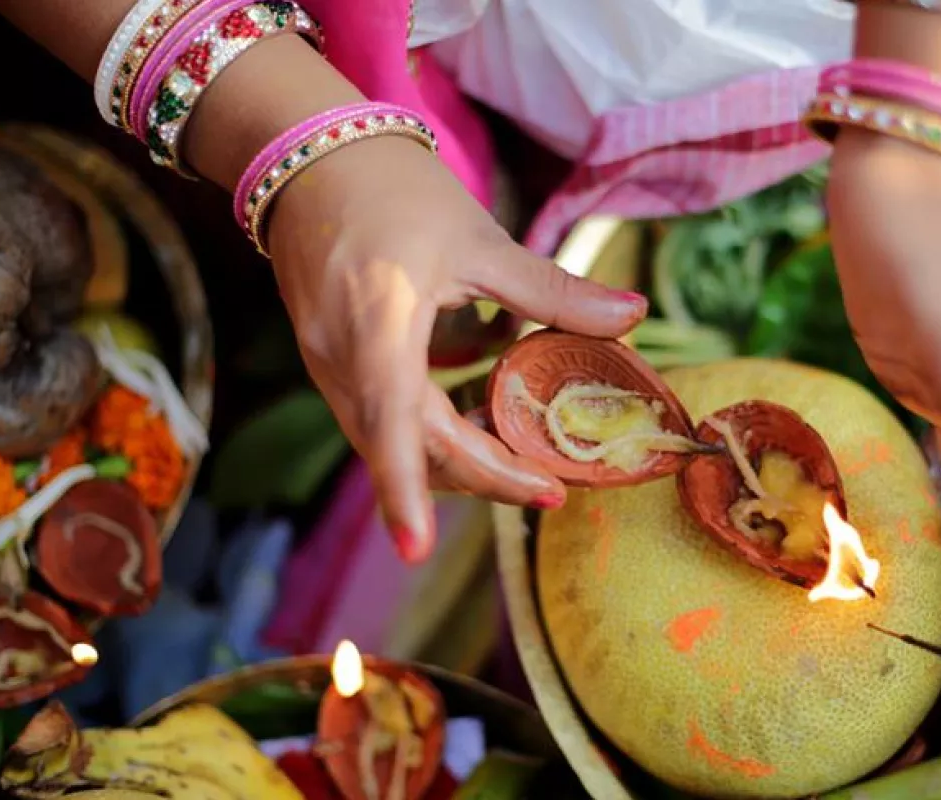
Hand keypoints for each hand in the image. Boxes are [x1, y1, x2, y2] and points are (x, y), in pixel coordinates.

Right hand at [265, 136, 647, 561]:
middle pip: (408, 446)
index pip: (391, 423)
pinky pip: (382, 415)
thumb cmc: (393, 188)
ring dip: (459, 452)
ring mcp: (327, 363)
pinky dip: (434, 423)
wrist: (308, 156)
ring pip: (393, 439)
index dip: (404, 491)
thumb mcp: (479, 238)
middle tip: (552, 488)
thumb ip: (552, 291)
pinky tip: (481, 397)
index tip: (417, 553)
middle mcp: (341, 357)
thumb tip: (633, 317)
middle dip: (482, 474)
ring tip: (526, 448)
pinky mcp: (329, 360)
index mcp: (377, 323)